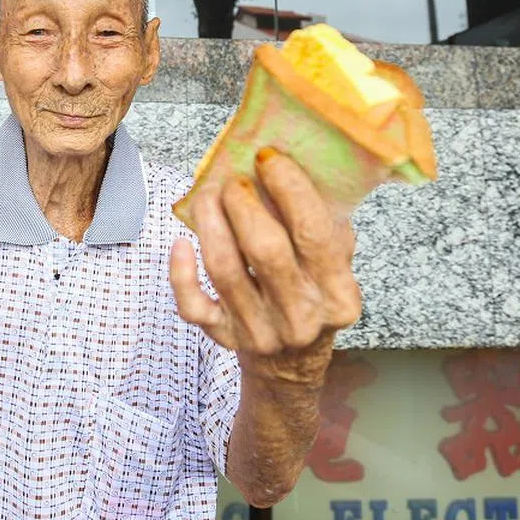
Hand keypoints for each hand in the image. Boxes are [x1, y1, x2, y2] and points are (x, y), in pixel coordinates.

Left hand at [170, 148, 361, 384]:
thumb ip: (325, 222)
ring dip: (210, 224)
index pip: (315, 234)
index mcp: (339, 295)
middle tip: (232, 179)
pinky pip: (193, 306)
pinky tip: (180, 242)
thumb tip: (296, 163)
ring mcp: (260, 332)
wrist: (291, 362)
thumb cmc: (310, 293)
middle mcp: (302, 318)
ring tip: (206, 194)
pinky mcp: (224, 338)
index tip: (268, 156)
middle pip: (266, 251)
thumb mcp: (333, 265)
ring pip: (225, 270)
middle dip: (243, 205)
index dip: (290, 189)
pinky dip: (181, 273)